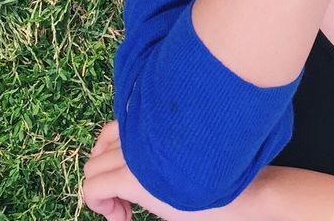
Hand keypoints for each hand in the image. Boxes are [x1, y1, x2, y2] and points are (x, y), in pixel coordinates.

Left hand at [81, 119, 268, 220]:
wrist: (241, 191)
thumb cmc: (221, 175)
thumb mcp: (186, 155)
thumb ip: (162, 146)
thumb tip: (135, 160)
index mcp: (157, 123)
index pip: (112, 131)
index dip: (113, 157)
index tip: (131, 181)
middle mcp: (143, 133)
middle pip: (98, 152)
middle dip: (105, 177)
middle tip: (128, 200)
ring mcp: (136, 154)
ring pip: (92, 169)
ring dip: (103, 191)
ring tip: (126, 208)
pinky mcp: (131, 179)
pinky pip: (93, 189)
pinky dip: (99, 205)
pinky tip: (123, 217)